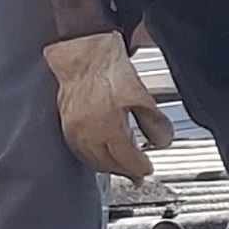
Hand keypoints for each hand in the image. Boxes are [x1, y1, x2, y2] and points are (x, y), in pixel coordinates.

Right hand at [42, 31, 174, 182]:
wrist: (83, 54)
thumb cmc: (108, 70)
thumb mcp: (141, 97)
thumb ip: (154, 123)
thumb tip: (163, 142)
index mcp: (108, 129)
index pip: (127, 160)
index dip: (140, 168)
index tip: (148, 170)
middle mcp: (87, 134)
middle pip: (108, 164)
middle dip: (124, 171)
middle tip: (137, 174)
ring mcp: (74, 131)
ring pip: (91, 160)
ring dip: (108, 166)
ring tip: (122, 167)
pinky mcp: (66, 125)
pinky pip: (79, 150)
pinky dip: (92, 156)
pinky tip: (101, 153)